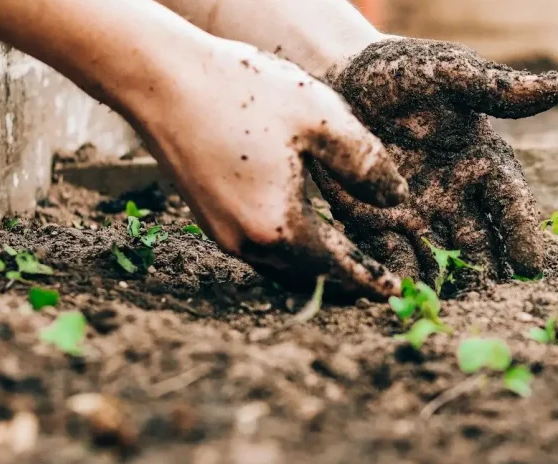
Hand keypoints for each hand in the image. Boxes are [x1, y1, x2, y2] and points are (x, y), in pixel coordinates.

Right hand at [132, 37, 407, 297]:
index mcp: (279, 226)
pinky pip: (260, 249)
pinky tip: (304, 230)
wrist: (160, 79)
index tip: (396, 291)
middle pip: (308, 276)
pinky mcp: (208, 217)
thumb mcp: (321, 118)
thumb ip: (366, 163)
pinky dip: (290, 250)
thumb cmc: (242, 93)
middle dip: (345, 281)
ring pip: (281, 266)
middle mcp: (247, 242)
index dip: (371, 279)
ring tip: (346, 259)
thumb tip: (396, 198)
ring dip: (316, 268)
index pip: (338, 268)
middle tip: (376, 280)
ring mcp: (222, 233)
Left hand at [310, 38, 557, 284]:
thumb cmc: (402, 73)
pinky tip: (403, 295)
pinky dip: (400, 275)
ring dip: (446, 284)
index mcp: (482, 163)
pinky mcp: (378, 223)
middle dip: (487, 273)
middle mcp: (456, 196)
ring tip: (450, 310)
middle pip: (479, 242)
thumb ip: (495, 89)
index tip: (531, 267)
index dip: (522, 233)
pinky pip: (393, 255)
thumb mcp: (448, 74)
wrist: (342, 79)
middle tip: (494, 304)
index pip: (510, 204)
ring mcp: (418, 214)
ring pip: (440, 258)